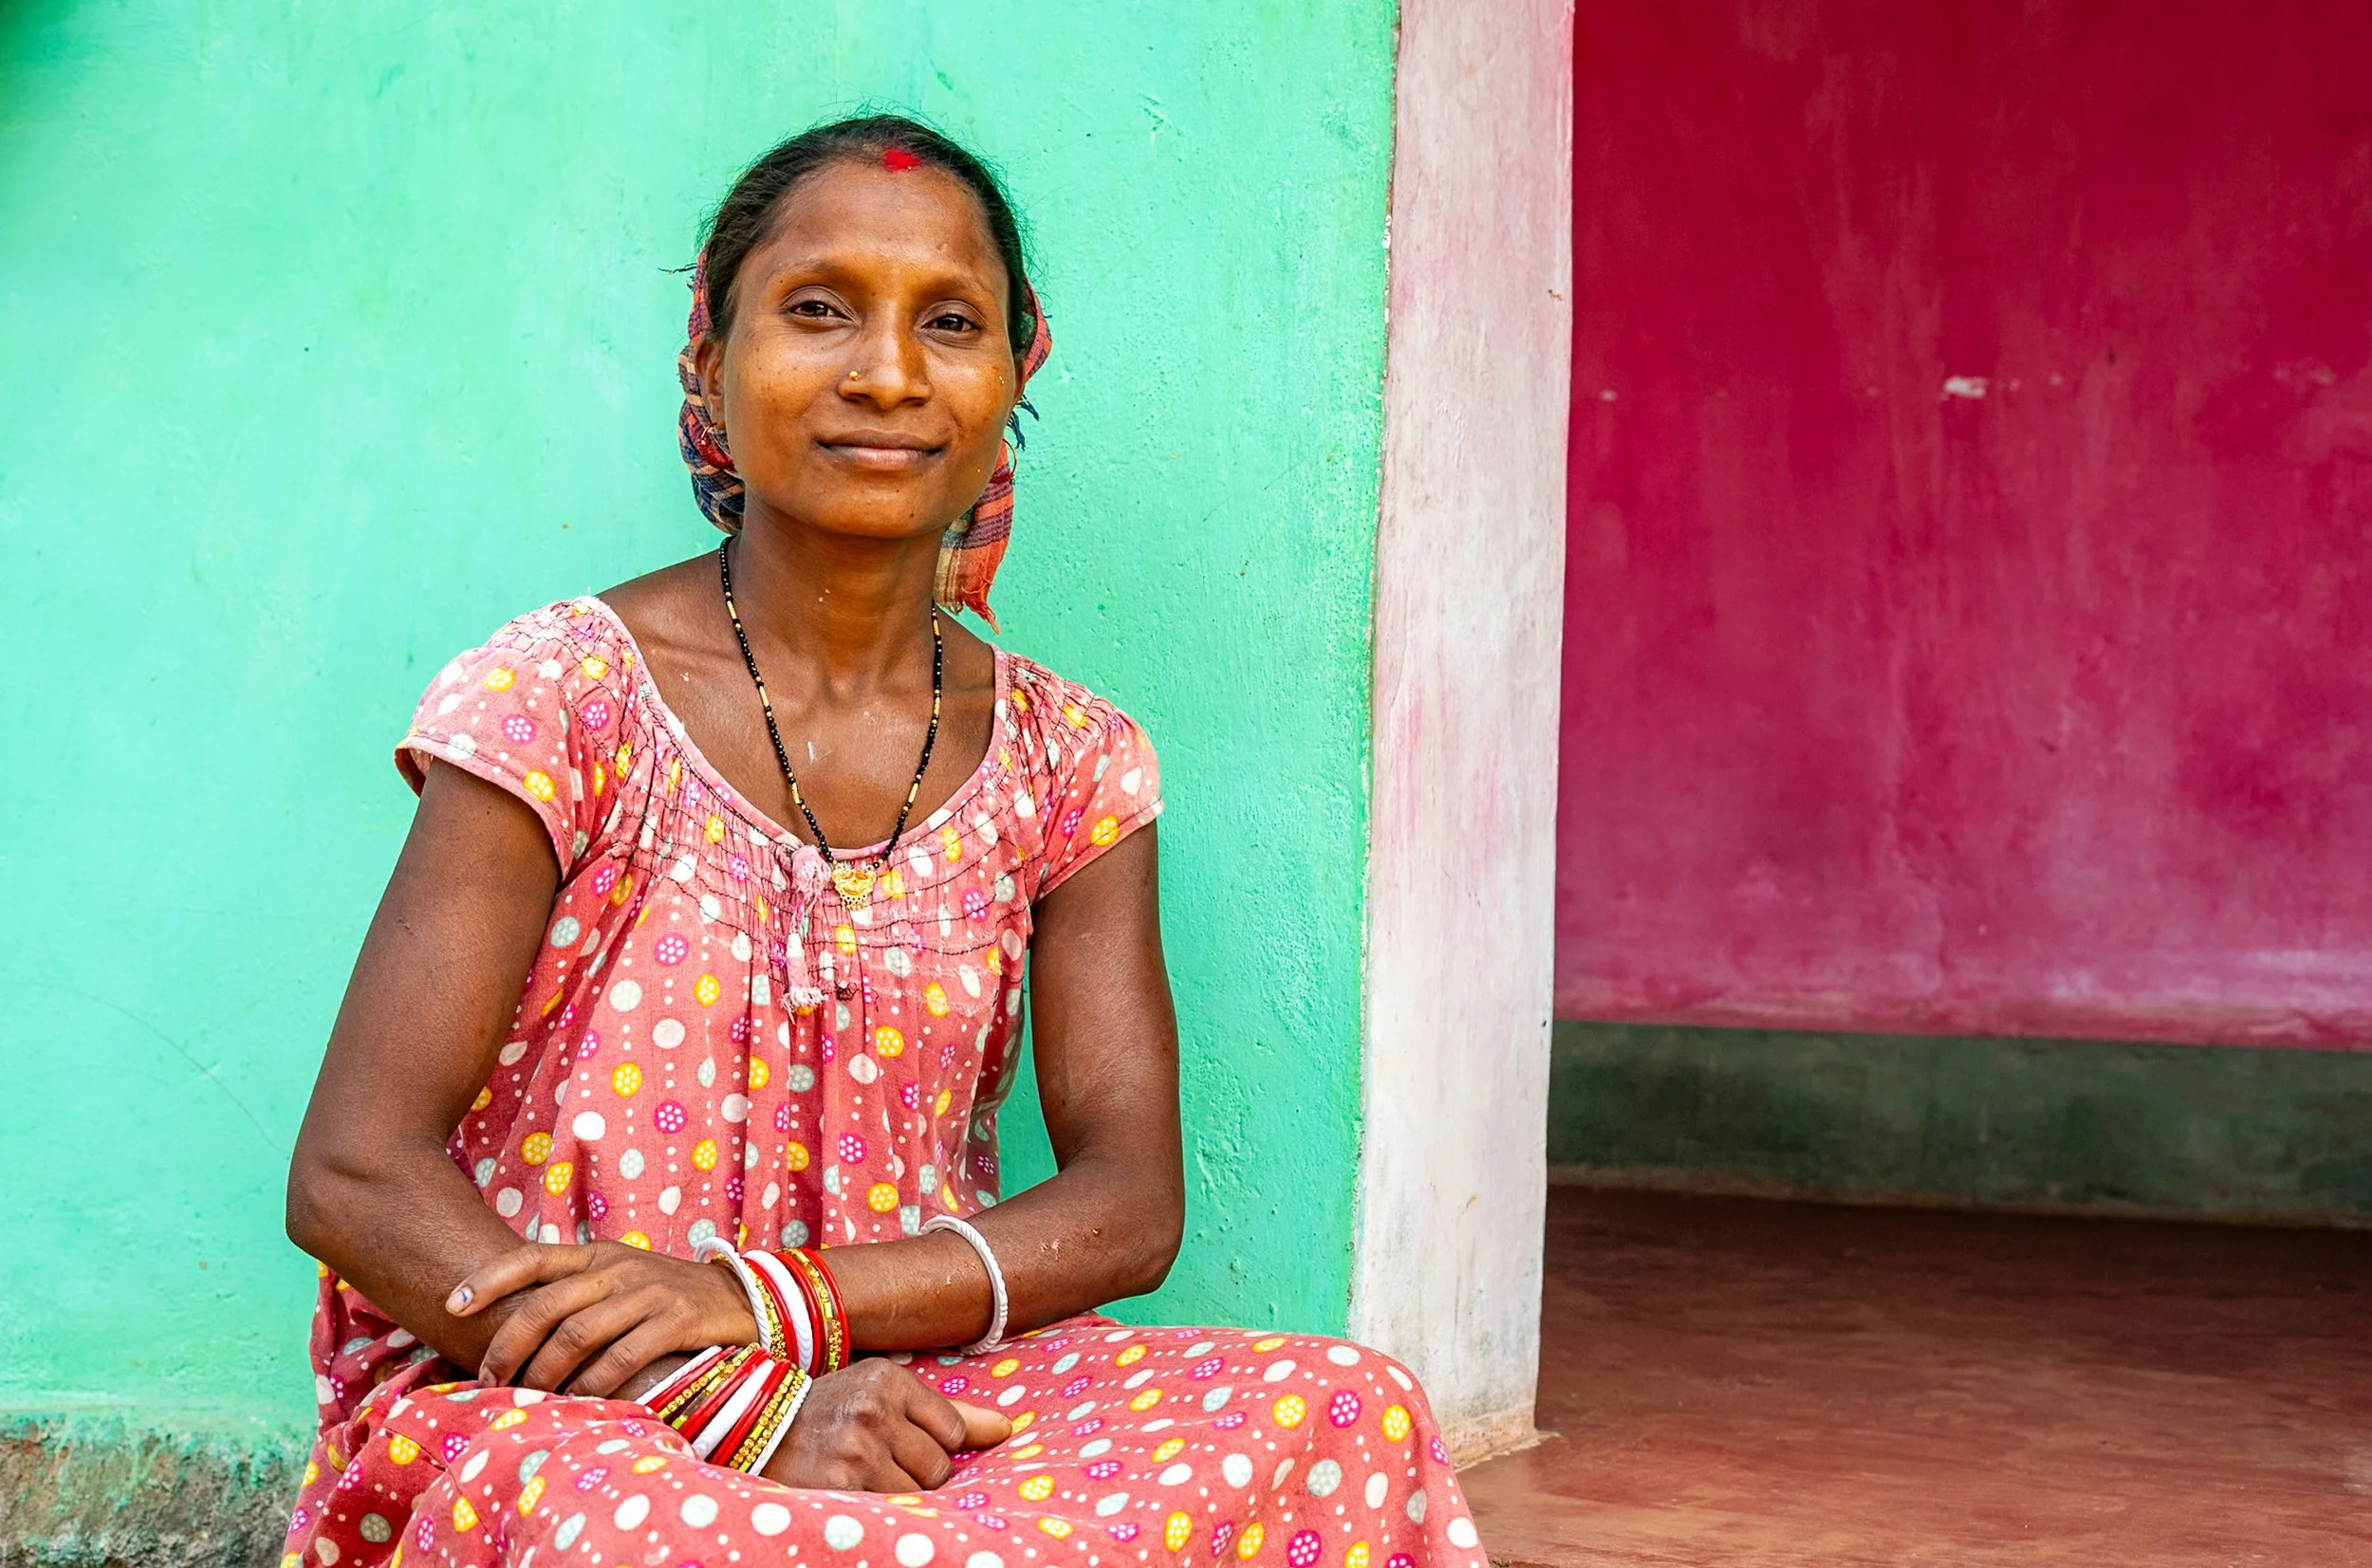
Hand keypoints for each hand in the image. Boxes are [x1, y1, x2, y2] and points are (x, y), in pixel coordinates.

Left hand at [446, 1240, 757, 1395]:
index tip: (453, 1306)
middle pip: (547, 1304)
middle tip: (489, 1381)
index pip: (533, 1257)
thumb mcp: (620, 1280)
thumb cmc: (666, 1297)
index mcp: (598, 1255)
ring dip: (545, 1371)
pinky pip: (623, 1357)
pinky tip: (579, 1403)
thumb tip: (510, 1324)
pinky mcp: (678, 1320)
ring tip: (528, 1397)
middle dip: (509, 1346)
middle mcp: (619, 1268)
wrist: (742, 1299)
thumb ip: (575, 1292)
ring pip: (579, 1333)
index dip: (489, 1279)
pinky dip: (594, 1384)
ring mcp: (650, 1292)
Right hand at [763, 1360, 1010, 1490]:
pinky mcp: (839, 1488)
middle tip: (881, 1461)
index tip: (904, 1441)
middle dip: (919, 1472)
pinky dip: (880, 1510)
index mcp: (888, 1380)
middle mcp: (873, 1411)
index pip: (953, 1429)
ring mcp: (856, 1451)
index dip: (935, 1444)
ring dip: (899, 1494)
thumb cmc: (834, 1412)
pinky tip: (857, 1492)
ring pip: (917, 1493)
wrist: (758, 1430)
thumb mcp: (885, 1396)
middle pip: (939, 1466)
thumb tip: (1008, 1430)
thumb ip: (950, 1413)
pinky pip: (890, 1511)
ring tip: (866, 1475)